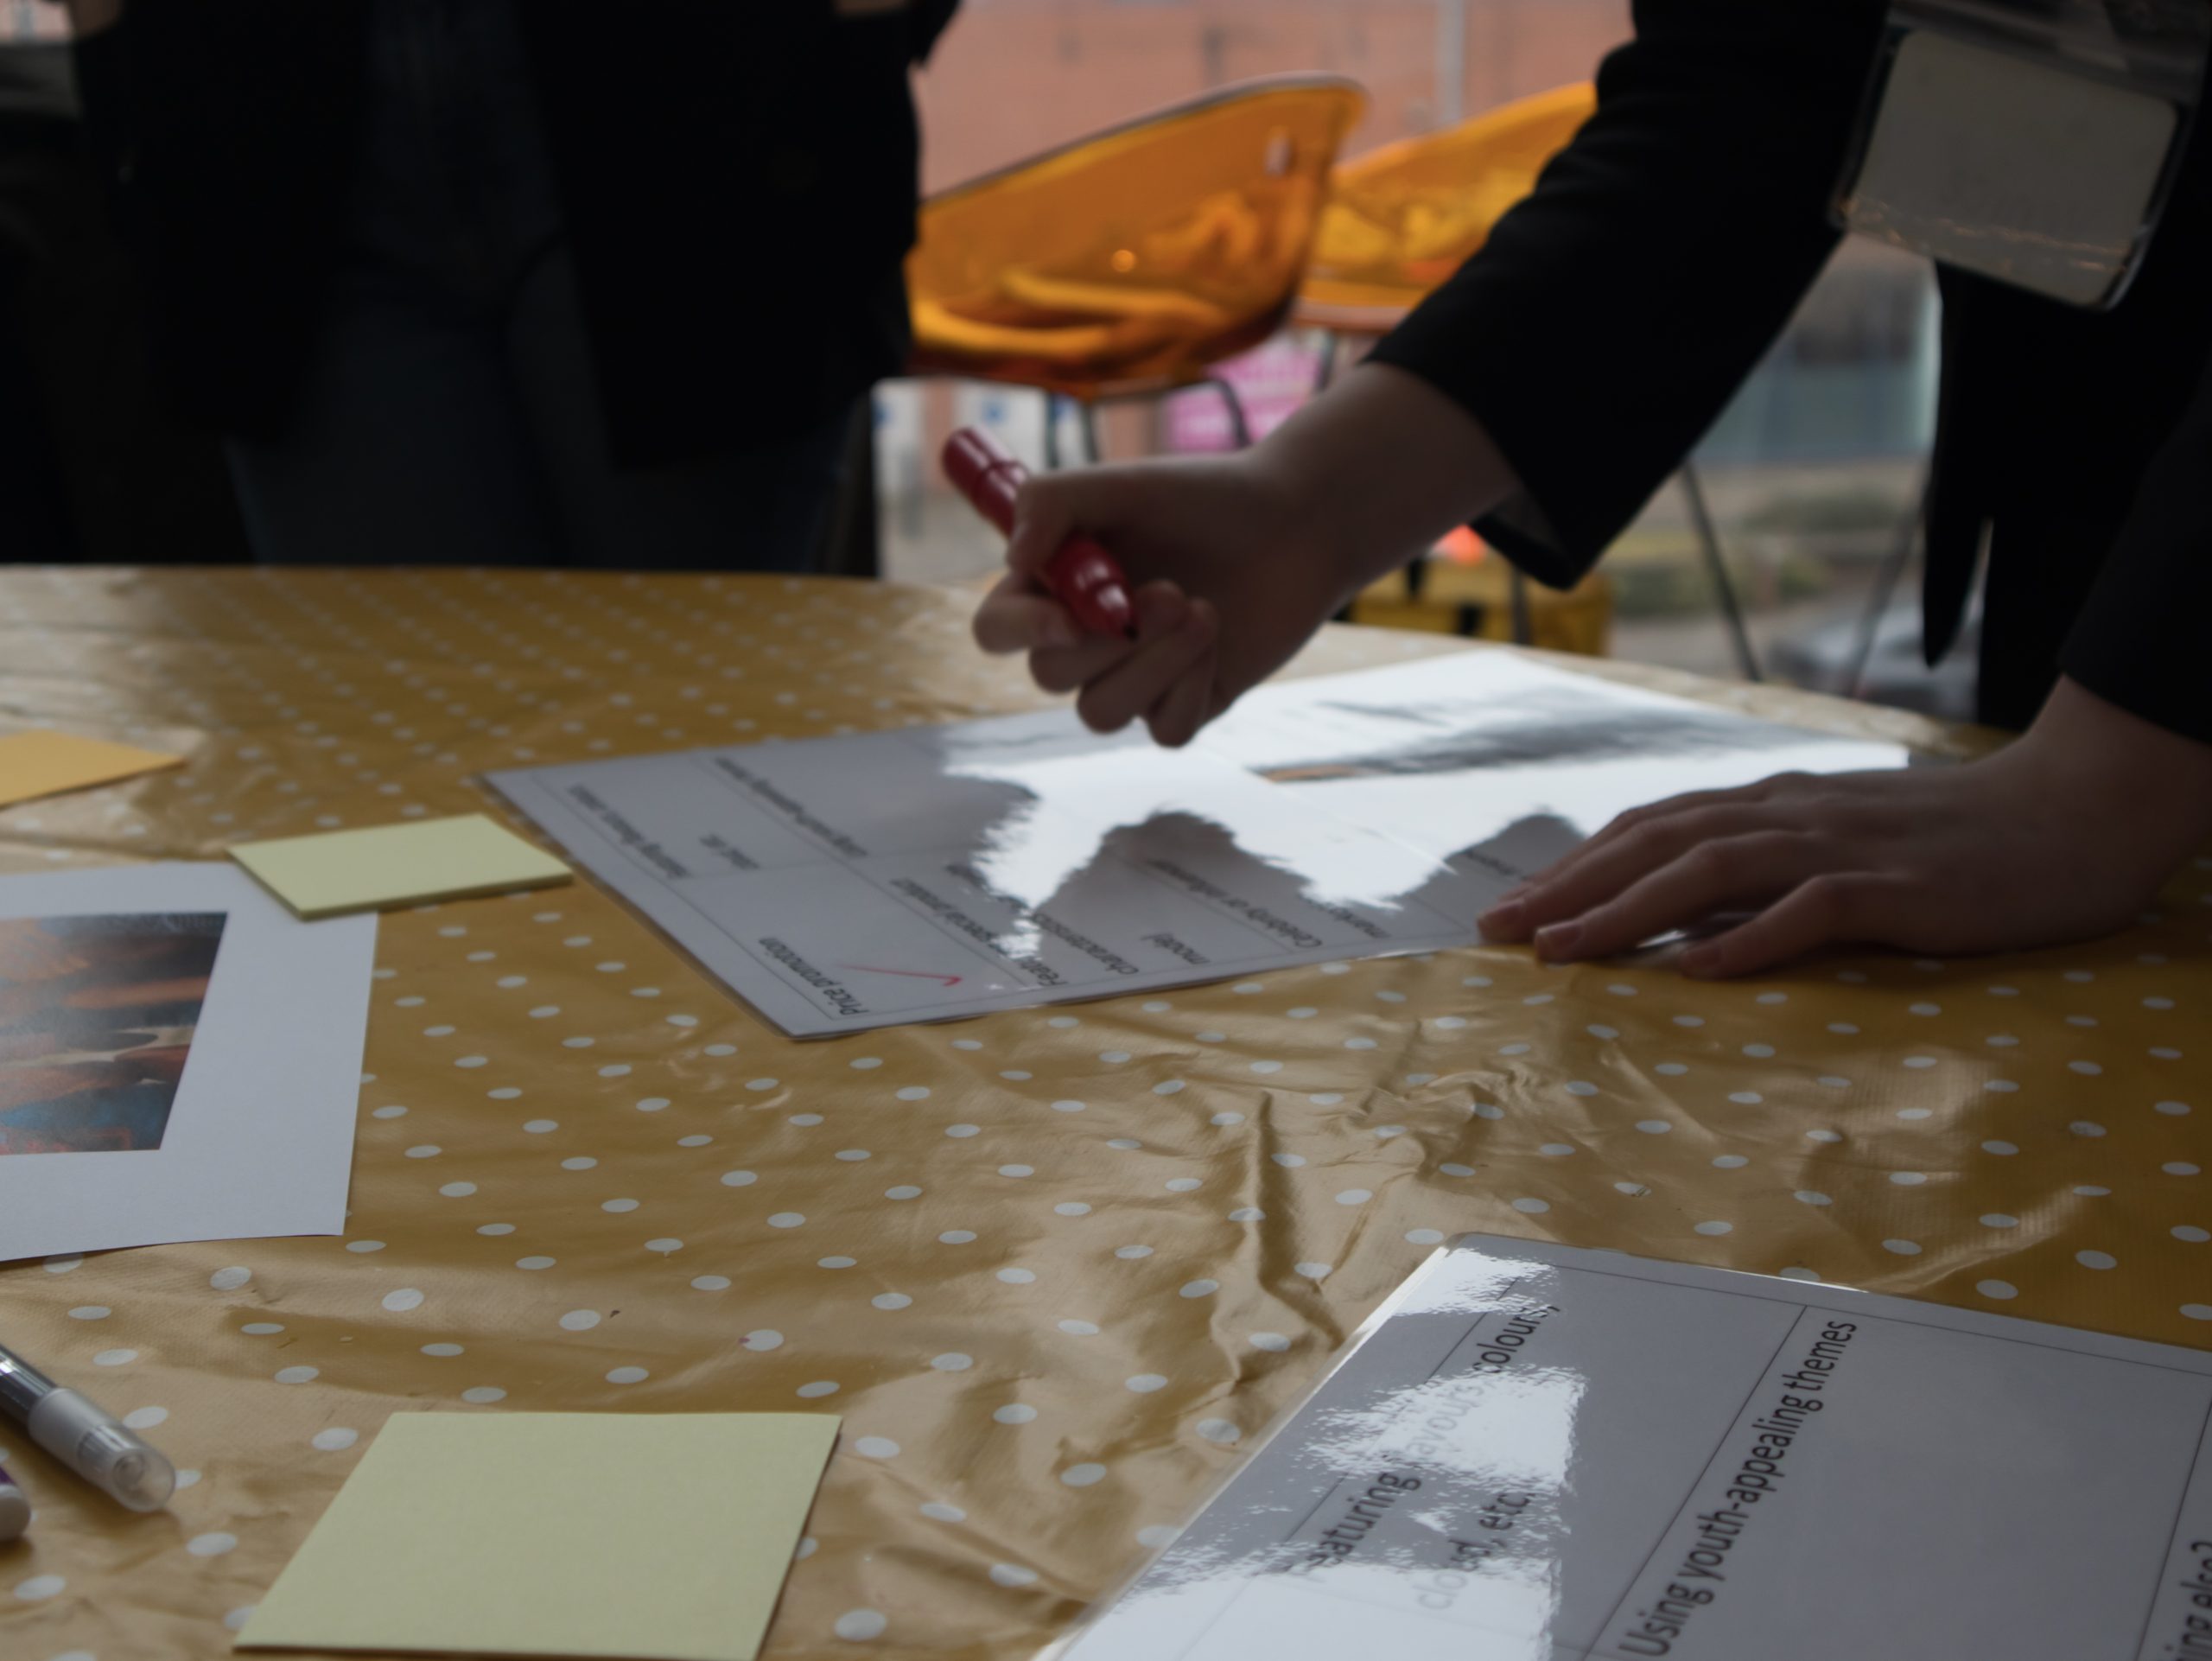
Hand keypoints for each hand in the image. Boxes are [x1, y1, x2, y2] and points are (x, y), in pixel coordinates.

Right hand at [970, 452, 1352, 746]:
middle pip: (1050, 676)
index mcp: (1054, 586)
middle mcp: (1085, 639)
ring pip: (1102, 714)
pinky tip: (1220, 640)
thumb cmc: (1204, 498)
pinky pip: (1165, 730)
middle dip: (1111, 641)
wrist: (1298, 523)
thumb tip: (1014, 557)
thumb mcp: (1125, 483)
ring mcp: (1134, 678)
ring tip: (1203, 609)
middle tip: (1170, 591)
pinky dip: (1193, 686)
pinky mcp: (1186, 703)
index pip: (998, 629)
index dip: (1020, 632)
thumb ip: (1055, 501)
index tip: (1068, 619)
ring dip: (1155, 664)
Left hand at [1477, 677, 2211, 976]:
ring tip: (1564, 950)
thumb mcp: (1836, 846)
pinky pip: (1812, 909)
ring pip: (1712, 868)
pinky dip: (1749, 937)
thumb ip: (1763, 873)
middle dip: (1571, 886)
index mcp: (1772, 806)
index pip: (1652, 829)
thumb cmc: (1946, 842)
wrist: (2068, 812)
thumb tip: (1677, 922)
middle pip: (1658, 842)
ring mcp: (1842, 846)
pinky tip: (1697, 968)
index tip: (1510, 909)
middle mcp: (1791, 815)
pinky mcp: (1898, 885)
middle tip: (1498, 931)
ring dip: (1629, 910)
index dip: (1575, 865)